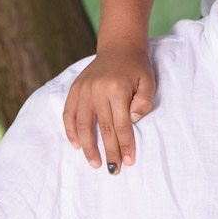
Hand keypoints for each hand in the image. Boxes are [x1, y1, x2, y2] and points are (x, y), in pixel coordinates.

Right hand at [62, 47, 156, 172]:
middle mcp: (97, 90)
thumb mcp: (149, 82)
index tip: (128, 162)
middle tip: (113, 170)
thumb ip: (144, 102)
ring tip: (95, 163)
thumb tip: (132, 121)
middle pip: (103, 128)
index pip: (122, 125)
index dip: (125, 145)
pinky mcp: (75, 88)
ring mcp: (84, 89)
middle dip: (109, 151)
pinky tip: (76, 145)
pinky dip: (70, 130)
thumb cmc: (136, 68)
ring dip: (88, 147)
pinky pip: (69, 113)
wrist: (119, 47)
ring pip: (83, 124)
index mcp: (117, 89)